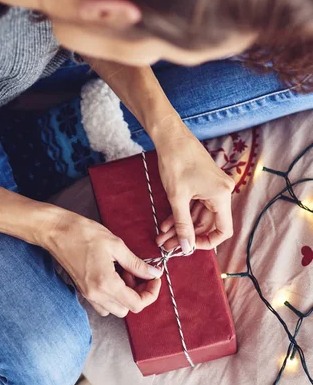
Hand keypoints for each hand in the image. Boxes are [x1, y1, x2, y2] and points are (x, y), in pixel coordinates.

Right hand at [36, 208, 161, 317]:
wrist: (56, 231)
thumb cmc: (84, 234)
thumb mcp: (116, 245)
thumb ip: (137, 263)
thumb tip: (154, 273)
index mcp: (106, 283)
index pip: (136, 304)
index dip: (151, 293)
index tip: (154, 279)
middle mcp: (96, 295)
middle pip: (127, 310)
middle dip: (138, 294)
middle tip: (138, 272)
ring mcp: (87, 295)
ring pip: (115, 309)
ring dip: (125, 295)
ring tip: (124, 272)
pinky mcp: (83, 291)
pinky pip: (102, 304)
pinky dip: (113, 295)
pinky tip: (113, 275)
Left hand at [152, 121, 234, 251]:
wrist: (170, 135)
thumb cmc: (176, 161)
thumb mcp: (177, 197)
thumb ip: (182, 225)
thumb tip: (186, 248)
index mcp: (222, 195)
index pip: (223, 230)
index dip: (206, 242)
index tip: (188, 247)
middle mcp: (221, 192)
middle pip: (207, 224)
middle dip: (186, 235)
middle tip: (166, 245)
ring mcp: (212, 187)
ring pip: (198, 216)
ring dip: (180, 226)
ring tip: (162, 237)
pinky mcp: (203, 183)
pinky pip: (194, 205)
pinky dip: (181, 214)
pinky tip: (165, 224)